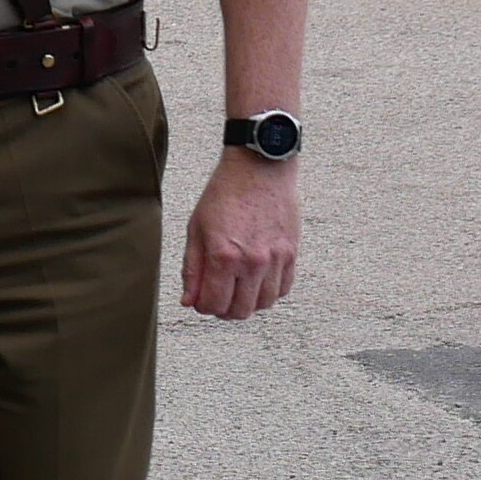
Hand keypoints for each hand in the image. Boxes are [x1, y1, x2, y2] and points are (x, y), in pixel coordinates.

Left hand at [181, 149, 298, 320]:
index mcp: (223, 256)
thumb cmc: (224, 194)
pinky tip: (257, 281)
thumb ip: (192, 269)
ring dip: (248, 303)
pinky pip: (284, 288)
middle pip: (240, 311)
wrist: (259, 168)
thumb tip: (189, 300)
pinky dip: (269, 292)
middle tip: (218, 298)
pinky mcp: (291, 253)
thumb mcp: (196, 229)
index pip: (213, 304)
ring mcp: (275, 259)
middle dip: (224, 310)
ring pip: (264, 304)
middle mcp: (252, 262)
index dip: (203, 307)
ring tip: (237, 289)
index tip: (200, 300)